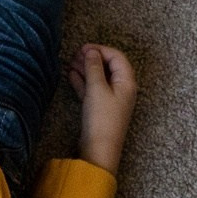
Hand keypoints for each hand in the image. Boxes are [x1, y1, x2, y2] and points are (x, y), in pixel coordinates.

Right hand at [66, 44, 137, 173]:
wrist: (99, 149)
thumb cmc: (101, 119)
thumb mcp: (97, 89)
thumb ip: (93, 67)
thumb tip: (91, 52)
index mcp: (126, 81)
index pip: (116, 57)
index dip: (101, 50)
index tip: (84, 48)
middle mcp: (121, 88)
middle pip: (108, 66)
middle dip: (92, 58)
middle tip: (75, 54)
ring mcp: (111, 98)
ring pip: (99, 77)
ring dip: (86, 69)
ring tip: (70, 62)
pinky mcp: (100, 108)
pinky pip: (93, 89)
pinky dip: (83, 81)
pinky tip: (71, 75)